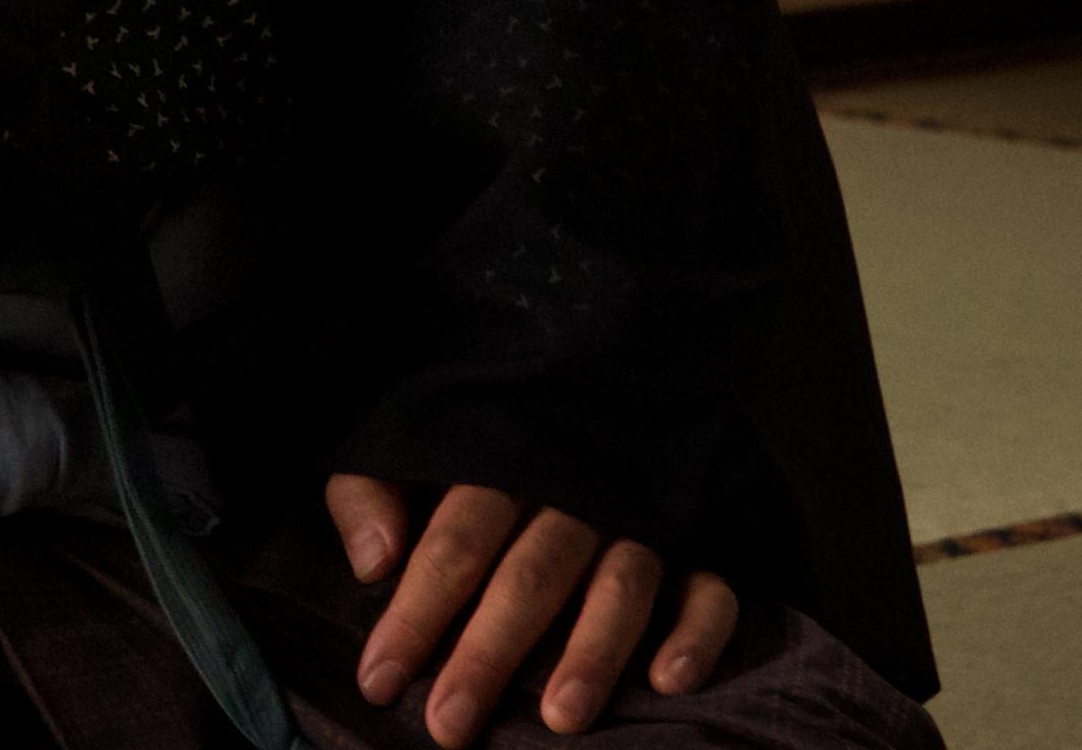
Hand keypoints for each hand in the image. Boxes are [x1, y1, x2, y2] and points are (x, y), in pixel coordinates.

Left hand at [324, 474, 737, 741]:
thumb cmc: (474, 434)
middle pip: (530, 575)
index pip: (454, 542)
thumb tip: (371, 563)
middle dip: (487, 654)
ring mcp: (642, 514)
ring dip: (591, 653)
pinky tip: (668, 683)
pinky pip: (711, 589)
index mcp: (498, 455)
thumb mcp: (405, 438)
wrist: (596, 367)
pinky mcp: (700, 539)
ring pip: (619, 586)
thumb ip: (371, 490)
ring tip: (558, 720)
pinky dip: (696, 634)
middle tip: (448, 725)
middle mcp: (574, 486)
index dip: (415, 613)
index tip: (378, 681)